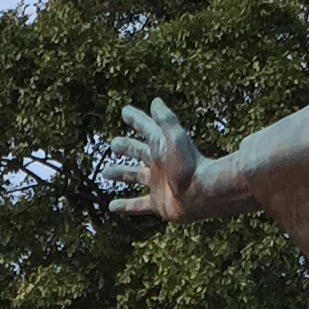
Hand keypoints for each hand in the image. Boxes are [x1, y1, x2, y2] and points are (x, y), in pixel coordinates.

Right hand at [110, 101, 211, 220]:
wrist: (202, 193)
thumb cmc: (190, 164)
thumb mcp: (176, 137)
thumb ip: (165, 120)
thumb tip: (155, 101)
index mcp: (162, 146)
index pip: (146, 128)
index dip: (136, 119)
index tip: (125, 111)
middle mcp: (159, 164)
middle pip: (138, 152)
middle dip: (126, 147)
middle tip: (113, 145)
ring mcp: (157, 183)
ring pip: (134, 177)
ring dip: (121, 174)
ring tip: (106, 173)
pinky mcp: (158, 203)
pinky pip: (137, 205)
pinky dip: (125, 206)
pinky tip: (112, 207)